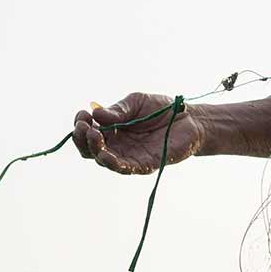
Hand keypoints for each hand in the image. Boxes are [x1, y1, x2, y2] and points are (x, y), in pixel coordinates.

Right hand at [72, 93, 205, 174]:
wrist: (189, 118)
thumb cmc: (162, 109)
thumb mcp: (136, 102)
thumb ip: (118, 110)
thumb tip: (95, 113)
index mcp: (112, 130)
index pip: (88, 132)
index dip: (81, 125)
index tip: (83, 114)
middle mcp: (117, 145)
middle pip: (90, 149)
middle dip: (82, 139)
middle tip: (83, 127)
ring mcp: (129, 156)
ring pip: (103, 161)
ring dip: (95, 150)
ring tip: (94, 137)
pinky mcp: (144, 164)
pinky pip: (125, 168)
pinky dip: (113, 164)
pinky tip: (105, 155)